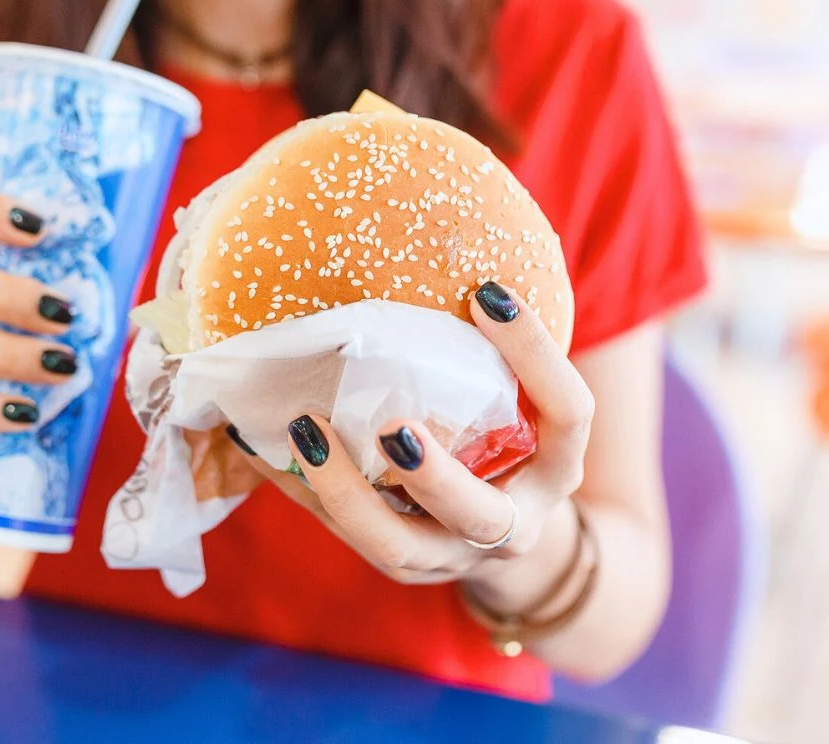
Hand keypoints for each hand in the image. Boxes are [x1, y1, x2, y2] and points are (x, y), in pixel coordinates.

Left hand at [243, 283, 594, 587]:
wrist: (506, 533)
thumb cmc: (508, 439)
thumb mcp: (524, 403)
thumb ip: (500, 356)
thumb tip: (460, 269)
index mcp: (555, 466)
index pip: (569, 412)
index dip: (535, 354)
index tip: (487, 292)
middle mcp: (511, 525)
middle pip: (481, 517)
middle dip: (435, 478)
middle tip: (393, 428)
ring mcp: (448, 553)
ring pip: (398, 547)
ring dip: (347, 493)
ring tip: (305, 429)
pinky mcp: (396, 559)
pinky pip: (341, 533)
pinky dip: (300, 487)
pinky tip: (259, 442)